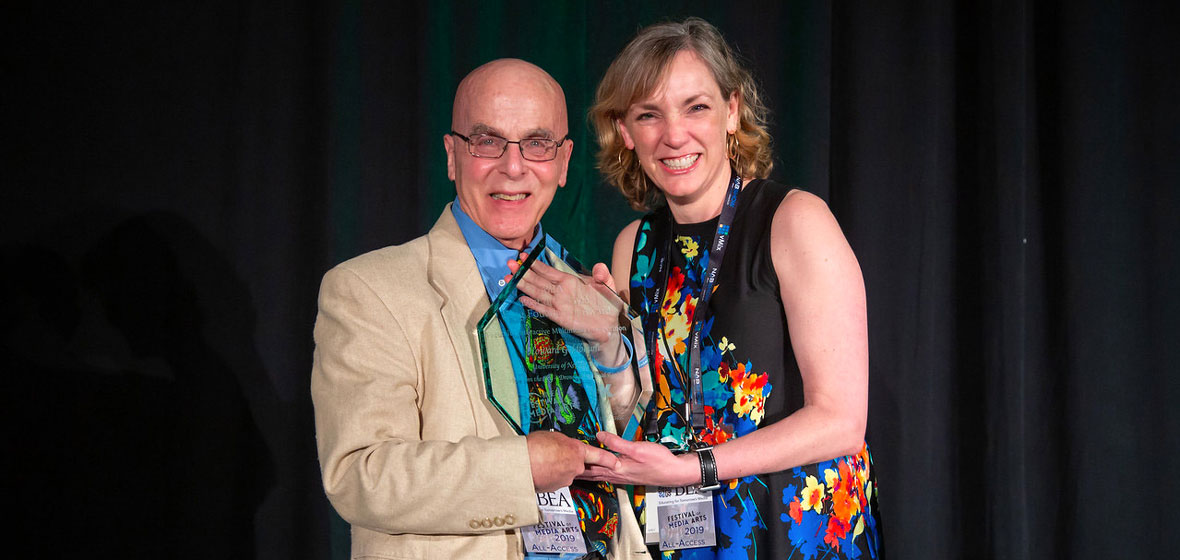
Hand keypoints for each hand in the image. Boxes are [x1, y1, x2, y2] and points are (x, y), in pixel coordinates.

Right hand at [508, 256, 625, 354]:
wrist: (609, 326)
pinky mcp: (560, 317)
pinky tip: (522, 298)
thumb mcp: (608, 286)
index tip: (524, 256)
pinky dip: (533, 304)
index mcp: (570, 281)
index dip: (536, 264)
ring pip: (538, 292)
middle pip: (539, 280)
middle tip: (510, 263)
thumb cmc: (607, 305)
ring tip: (509, 277)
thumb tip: (599, 266)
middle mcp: (562, 291)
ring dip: (523, 285)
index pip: (549, 271)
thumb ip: (603, 274)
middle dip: (524, 271)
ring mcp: (559, 304)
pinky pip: (543, 309)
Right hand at [526, 431, 619, 492]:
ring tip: (543, 460)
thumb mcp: (553, 437)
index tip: (616, 462)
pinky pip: (555, 480)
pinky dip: (550, 476)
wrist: (521, 465)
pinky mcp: (555, 488)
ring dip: (557, 468)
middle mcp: (575, 467)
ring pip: (565, 472)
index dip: (608, 459)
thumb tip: (563, 445)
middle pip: (578, 464)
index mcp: (577, 452)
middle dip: (569, 460)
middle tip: (555, 454)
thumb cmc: (535, 448)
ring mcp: (565, 479)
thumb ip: (564, 443)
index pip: (598, 456)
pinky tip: (540, 468)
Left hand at [578, 431, 699, 487]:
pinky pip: (605, 476)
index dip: (578, 458)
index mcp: (616, 468)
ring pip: (598, 475)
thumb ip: (616, 443)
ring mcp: (621, 477)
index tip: (566, 451)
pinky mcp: (626, 476)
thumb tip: (599, 435)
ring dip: (585, 473)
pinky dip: (596, 474)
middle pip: (591, 473)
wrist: (674, 472)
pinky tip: (594, 472)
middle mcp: (616, 475)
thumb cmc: (658, 461)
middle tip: (562, 464)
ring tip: (571, 470)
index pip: (591, 464)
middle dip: (576, 468)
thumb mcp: (637, 448)